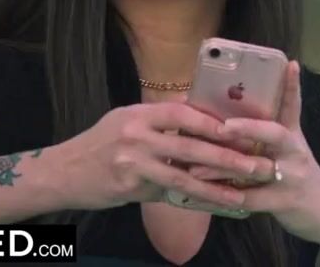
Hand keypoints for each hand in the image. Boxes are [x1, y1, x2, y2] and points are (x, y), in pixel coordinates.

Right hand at [48, 102, 268, 211]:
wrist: (63, 171)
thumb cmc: (99, 143)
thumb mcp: (126, 120)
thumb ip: (159, 119)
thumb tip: (198, 115)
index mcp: (139, 115)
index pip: (182, 114)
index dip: (212, 122)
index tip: (241, 130)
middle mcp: (136, 137)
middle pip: (189, 146)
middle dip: (227, 156)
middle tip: (256, 164)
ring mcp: (132, 164)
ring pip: (182, 176)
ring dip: (216, 186)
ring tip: (242, 192)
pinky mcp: (130, 189)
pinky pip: (169, 195)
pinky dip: (194, 200)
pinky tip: (214, 205)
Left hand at [188, 61, 319, 238]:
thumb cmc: (299, 176)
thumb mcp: (290, 151)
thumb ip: (267, 135)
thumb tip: (229, 120)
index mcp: (293, 136)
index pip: (294, 105)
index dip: (292, 85)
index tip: (290, 64)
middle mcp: (295, 152)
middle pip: (275, 134)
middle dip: (249, 129)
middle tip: (224, 126)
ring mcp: (292, 177)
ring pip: (256, 169)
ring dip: (223, 168)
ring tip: (195, 166)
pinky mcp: (285, 202)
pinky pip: (251, 199)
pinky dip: (227, 197)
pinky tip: (206, 195)